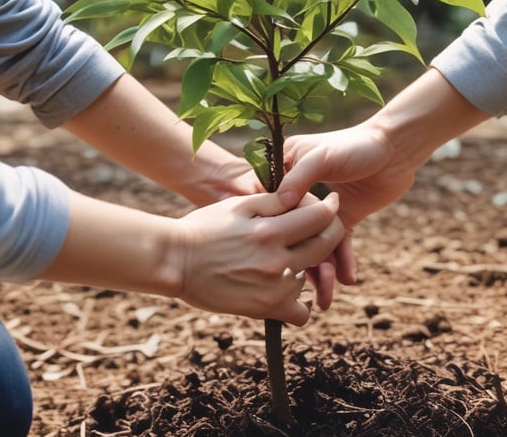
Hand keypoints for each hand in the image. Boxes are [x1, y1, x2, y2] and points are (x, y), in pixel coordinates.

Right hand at [173, 192, 343, 325]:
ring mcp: (273, 288)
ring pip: (310, 275)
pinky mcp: (265, 309)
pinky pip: (300, 311)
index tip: (332, 203)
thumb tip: (302, 194)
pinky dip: (297, 302)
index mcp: (270, 231)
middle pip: (325, 245)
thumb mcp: (237, 206)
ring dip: (305, 265)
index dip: (330, 208)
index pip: (319, 217)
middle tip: (324, 227)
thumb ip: (272, 201)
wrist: (174, 262)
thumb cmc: (203, 228)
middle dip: (331, 232)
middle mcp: (277, 261)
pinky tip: (285, 290)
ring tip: (285, 259)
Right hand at [278, 123, 416, 286]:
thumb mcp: (322, 156)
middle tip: (297, 291)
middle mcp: (301, 192)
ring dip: (322, 270)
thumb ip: (300, 176)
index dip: (268, 232)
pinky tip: (346, 280)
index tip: (263, 258)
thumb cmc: (355, 145)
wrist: (395, 149)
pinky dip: (343, 262)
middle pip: (293, 233)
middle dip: (297, 261)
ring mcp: (324, 209)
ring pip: (316, 244)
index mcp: (287, 172)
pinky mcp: (344, 219)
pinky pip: (339, 246)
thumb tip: (281, 202)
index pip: (271, 208)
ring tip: (325, 296)